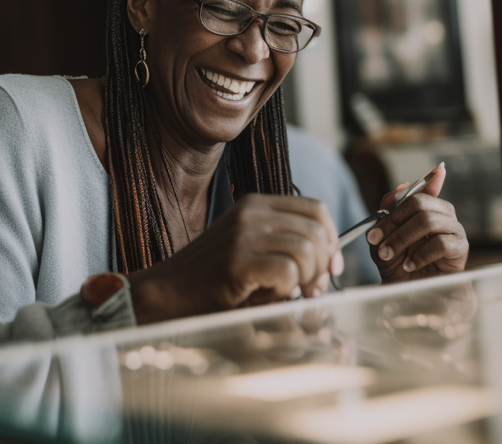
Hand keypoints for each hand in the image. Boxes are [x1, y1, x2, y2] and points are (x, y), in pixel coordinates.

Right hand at [127, 194, 344, 323]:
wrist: (167, 293)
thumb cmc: (213, 279)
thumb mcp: (251, 249)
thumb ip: (287, 246)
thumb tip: (334, 261)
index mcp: (256, 204)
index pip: (316, 209)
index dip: (332, 239)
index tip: (328, 267)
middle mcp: (251, 212)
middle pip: (318, 231)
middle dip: (323, 266)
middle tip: (310, 290)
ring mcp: (243, 234)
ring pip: (307, 252)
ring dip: (304, 281)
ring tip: (281, 293)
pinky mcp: (237, 261)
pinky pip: (288, 273)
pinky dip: (285, 292)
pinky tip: (264, 298)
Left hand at [366, 166, 466, 282]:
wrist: (412, 293)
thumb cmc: (398, 264)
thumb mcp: (382, 240)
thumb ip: (385, 215)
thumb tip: (399, 188)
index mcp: (425, 209)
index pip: (425, 189)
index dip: (428, 180)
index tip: (428, 174)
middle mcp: (442, 215)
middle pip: (420, 203)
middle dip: (393, 221)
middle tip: (376, 240)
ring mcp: (453, 230)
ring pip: (428, 221)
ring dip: (402, 238)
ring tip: (388, 255)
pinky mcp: (460, 248)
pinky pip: (441, 243)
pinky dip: (420, 254)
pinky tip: (410, 265)